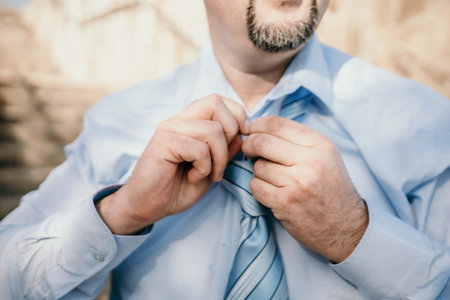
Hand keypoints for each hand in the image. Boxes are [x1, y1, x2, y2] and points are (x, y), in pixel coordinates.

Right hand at [96, 94, 248, 234]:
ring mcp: (169, 129)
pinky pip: (199, 149)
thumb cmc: (177, 188)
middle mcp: (178, 120)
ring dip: (219, 158)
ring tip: (208, 174)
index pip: (217, 99)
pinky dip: (204, 168)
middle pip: (215, 102)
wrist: (147, 206)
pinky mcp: (162, 143)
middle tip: (223, 160)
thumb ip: (225, 150)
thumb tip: (241, 135)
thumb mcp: (210, 168)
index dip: (236, 114)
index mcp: (189, 122)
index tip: (241, 137)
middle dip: (231, 132)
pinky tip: (192, 177)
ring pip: (213, 129)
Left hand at [242, 116, 367, 262]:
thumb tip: (260, 129)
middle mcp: (310, 161)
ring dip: (259, 171)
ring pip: (258, 166)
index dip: (258, 124)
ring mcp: (297, 182)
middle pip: (262, 142)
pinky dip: (258, 188)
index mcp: (320, 145)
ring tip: (272, 178)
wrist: (345, 227)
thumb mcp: (326, 156)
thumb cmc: (331, 189)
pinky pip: (256, 186)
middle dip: (249, 145)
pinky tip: (271, 191)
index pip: (278, 124)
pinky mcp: (285, 202)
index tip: (251, 129)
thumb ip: (298, 140)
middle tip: (248, 150)